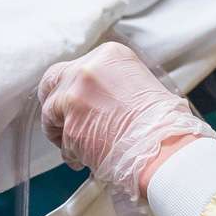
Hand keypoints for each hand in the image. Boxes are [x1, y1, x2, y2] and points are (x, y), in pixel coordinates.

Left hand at [38, 44, 215, 203]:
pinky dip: (71, 153)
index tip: (75, 102)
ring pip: (51, 113)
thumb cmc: (162, 123)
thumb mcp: (139, 83)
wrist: (165, 147)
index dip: (72, 87)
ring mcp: (74, 97)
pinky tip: (85, 159)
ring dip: (61, 131)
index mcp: (108, 56)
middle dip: (53, 101)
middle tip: (58, 119)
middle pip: (51, 80)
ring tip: (78, 147)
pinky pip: (62, 142)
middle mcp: (87, 70)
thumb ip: (111, 83)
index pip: (76, 66)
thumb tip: (96, 98)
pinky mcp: (70, 126)